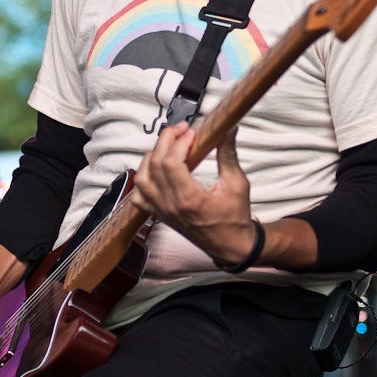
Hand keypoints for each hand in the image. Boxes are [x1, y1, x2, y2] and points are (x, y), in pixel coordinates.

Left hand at [131, 122, 318, 270]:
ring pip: (141, 177)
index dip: (179, 141)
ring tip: (168, 148)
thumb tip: (227, 131)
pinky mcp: (159, 214)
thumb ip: (228, 155)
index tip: (192, 134)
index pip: (171, 162)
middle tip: (181, 131)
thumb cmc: (235, 219)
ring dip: (152, 157)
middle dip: (166, 140)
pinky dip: (142, 179)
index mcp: (189, 199)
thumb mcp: (237, 184)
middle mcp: (171, 205)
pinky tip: (156, 171)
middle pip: (154, 164)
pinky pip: (139, 196)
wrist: (231, 245)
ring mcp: (162, 211)